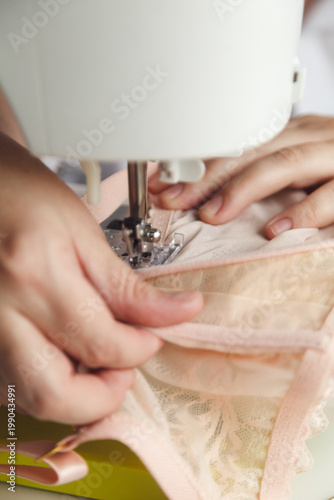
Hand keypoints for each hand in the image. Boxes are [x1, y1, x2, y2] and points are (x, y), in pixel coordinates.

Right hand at [0, 134, 202, 424]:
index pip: (100, 341)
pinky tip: (60, 351)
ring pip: (26, 399)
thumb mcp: (83, 232)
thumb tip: (180, 312)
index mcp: (35, 273)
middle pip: (53, 396)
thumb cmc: (24, 196)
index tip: (153, 335)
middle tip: (122, 367)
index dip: (140, 348)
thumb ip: (127, 286)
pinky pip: (8, 384)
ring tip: (94, 357)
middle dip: (102, 396)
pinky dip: (43, 380)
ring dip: (72, 394)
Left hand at [149, 115, 333, 238]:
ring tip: (213, 215)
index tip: (164, 186)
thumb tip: (208, 199)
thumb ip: (261, 177)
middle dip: (209, 177)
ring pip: (287, 163)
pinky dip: (303, 211)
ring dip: (245, 189)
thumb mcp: (297, 167)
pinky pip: (333, 195)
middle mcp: (312, 138)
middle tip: (174, 200)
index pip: (237, 145)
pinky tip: (275, 229)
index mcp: (292, 135)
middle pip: (253, 150)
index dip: (198, 166)